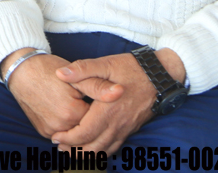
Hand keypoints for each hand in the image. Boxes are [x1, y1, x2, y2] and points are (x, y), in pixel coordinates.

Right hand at [3, 51, 108, 139]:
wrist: (20, 70)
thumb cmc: (48, 70)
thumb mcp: (76, 76)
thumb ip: (99, 87)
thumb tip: (121, 91)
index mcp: (72, 113)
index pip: (97, 119)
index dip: (98, 108)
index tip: (95, 98)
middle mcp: (60, 126)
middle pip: (87, 129)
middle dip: (90, 118)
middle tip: (84, 102)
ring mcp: (49, 130)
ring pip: (74, 133)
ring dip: (79, 124)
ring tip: (75, 106)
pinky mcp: (42, 130)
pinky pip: (61, 134)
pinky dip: (67, 126)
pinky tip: (65, 112)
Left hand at [51, 49, 185, 152]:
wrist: (162, 75)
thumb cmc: (133, 68)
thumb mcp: (106, 64)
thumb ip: (82, 69)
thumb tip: (61, 74)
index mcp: (108, 110)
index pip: (84, 133)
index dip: (68, 138)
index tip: (55, 135)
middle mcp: (117, 124)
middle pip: (93, 147)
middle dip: (74, 150)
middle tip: (59, 146)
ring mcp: (126, 128)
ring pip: (104, 150)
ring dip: (87, 153)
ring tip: (71, 150)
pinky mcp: (131, 128)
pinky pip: (115, 146)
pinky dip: (102, 151)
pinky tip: (93, 148)